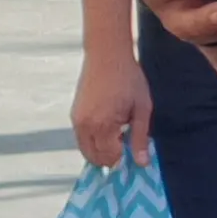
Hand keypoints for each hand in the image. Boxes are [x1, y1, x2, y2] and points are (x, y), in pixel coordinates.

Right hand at [72, 50, 153, 168]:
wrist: (106, 54)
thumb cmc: (128, 78)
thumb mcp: (142, 108)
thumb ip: (140, 137)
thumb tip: (142, 163)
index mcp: (103, 125)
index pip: (110, 157)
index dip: (123, 158)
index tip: (133, 151)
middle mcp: (85, 126)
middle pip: (94, 157)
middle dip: (110, 158)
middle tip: (125, 147)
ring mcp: (76, 120)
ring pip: (85, 149)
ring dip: (100, 151)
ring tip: (117, 137)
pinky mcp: (74, 114)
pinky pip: (81, 138)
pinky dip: (92, 141)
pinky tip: (107, 129)